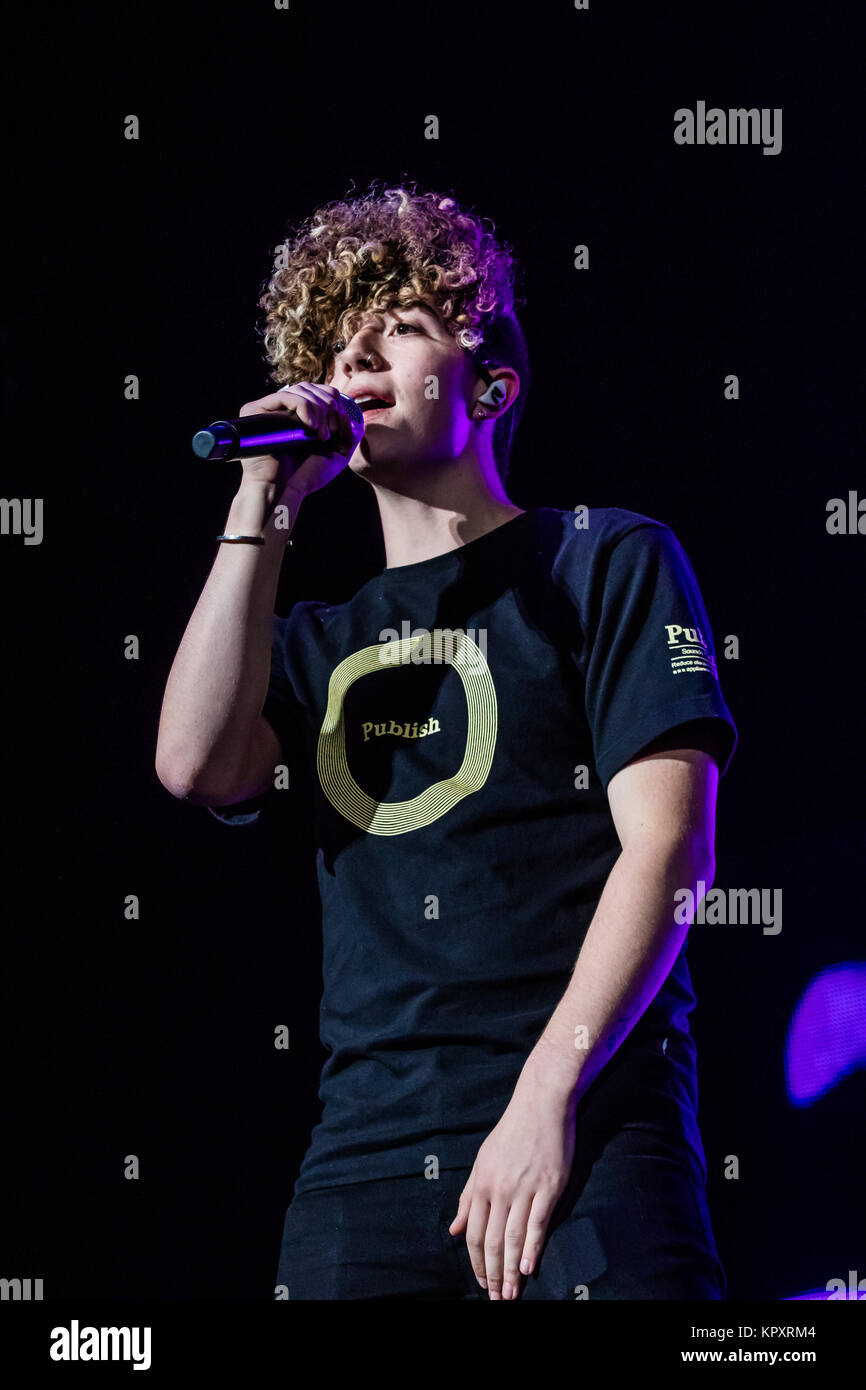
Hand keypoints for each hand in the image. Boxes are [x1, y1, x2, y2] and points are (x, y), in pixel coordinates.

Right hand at [237, 381, 362, 503]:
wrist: (283, 490)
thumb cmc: (307, 475)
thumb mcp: (338, 453)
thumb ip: (350, 433)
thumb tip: (346, 413)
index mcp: (302, 413)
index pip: (320, 390)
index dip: (334, 402)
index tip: (338, 429)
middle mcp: (284, 407)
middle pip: (312, 387)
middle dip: (328, 406)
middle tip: (330, 433)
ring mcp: (270, 408)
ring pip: (301, 389)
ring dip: (319, 409)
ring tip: (320, 435)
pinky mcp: (255, 410)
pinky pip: (285, 396)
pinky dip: (304, 407)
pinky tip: (310, 426)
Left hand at [448, 1062, 576, 1299]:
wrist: (541, 1103)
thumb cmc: (511, 1132)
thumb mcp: (482, 1161)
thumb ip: (468, 1196)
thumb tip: (454, 1228)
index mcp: (482, 1183)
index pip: (474, 1233)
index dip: (476, 1262)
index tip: (481, 1282)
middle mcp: (500, 1189)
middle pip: (492, 1241)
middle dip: (492, 1274)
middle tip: (495, 1298)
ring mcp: (525, 1188)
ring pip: (513, 1238)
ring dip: (511, 1270)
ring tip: (510, 1293)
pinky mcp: (549, 1187)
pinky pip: (537, 1224)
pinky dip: (531, 1249)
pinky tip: (528, 1268)